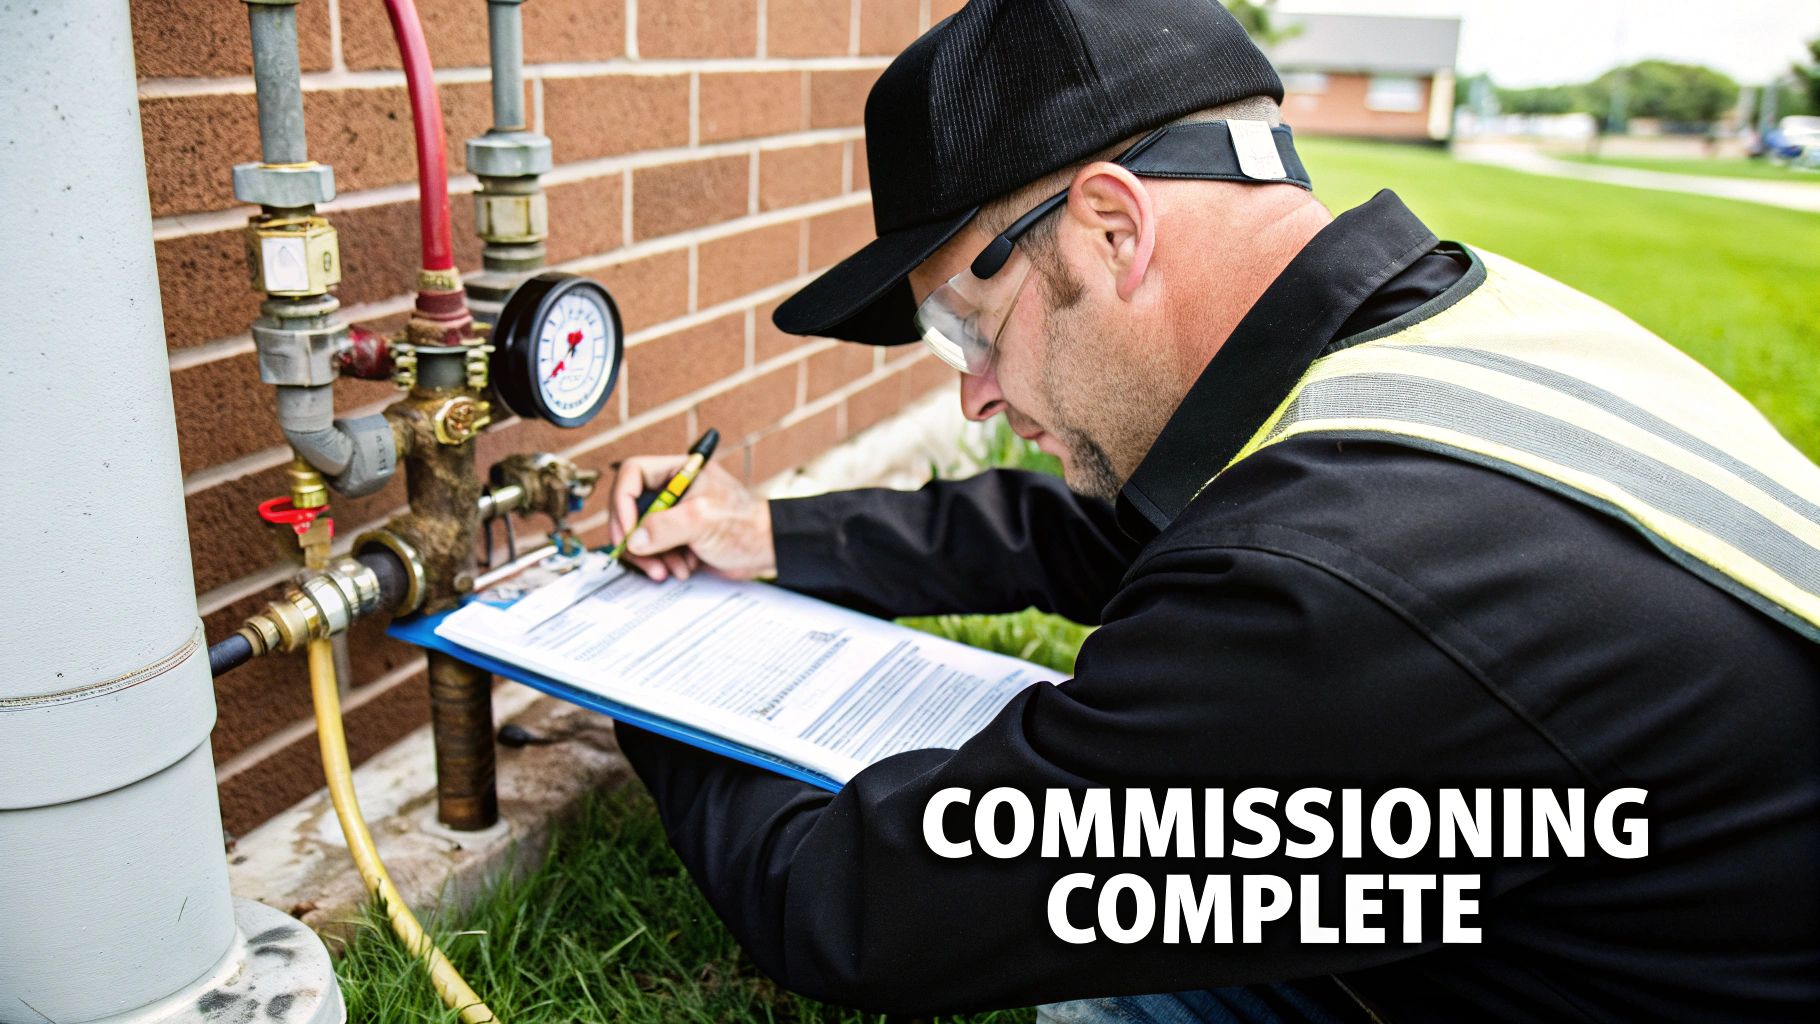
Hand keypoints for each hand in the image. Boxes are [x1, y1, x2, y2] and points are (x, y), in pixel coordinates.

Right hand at [607, 456, 775, 581]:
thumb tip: (634, 540)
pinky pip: (653, 550)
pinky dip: (662, 562)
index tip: (627, 529)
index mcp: (679, 471)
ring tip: (671, 570)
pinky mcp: (677, 538)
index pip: (632, 474)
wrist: (769, 551)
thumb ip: (665, 526)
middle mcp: (672, 490)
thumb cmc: (747, 526)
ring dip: (650, 556)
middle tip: (641, 558)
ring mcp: (674, 516)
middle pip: (630, 508)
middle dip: (635, 537)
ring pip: (639, 533)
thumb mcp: (703, 520)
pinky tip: (683, 569)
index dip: (622, 500)